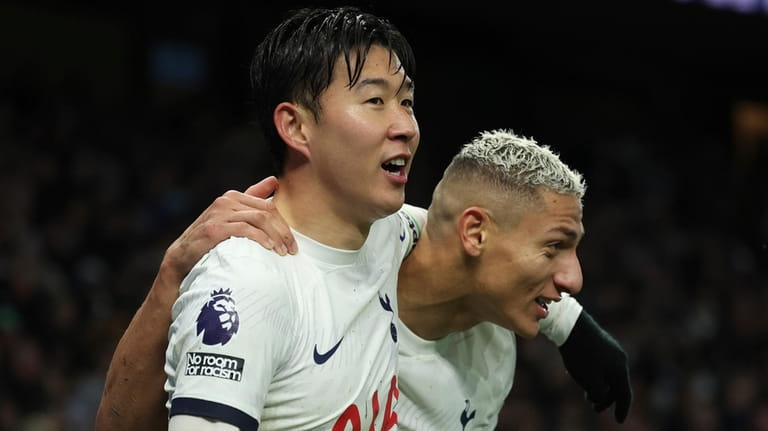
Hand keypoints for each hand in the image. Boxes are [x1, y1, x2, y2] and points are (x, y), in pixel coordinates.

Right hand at [162, 176, 296, 283]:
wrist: (181, 258)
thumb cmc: (210, 240)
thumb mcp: (232, 218)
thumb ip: (252, 199)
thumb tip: (274, 180)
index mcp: (233, 197)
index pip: (269, 206)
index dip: (284, 224)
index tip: (293, 243)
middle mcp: (226, 201)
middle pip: (266, 212)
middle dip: (283, 232)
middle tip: (291, 250)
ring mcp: (219, 213)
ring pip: (259, 219)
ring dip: (275, 236)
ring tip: (282, 252)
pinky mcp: (214, 228)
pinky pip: (245, 229)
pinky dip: (260, 238)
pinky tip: (268, 248)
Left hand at [558, 310, 631, 422]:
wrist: (571, 325)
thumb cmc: (580, 355)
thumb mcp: (588, 381)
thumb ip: (599, 394)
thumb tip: (601, 396)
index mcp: (620, 369)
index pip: (624, 395)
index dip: (622, 410)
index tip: (619, 421)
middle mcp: (620, 359)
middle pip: (616, 385)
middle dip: (606, 399)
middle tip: (593, 407)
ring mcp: (612, 349)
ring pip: (608, 374)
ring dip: (599, 387)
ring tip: (586, 395)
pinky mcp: (601, 343)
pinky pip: (603, 364)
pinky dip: (596, 375)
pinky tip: (583, 376)